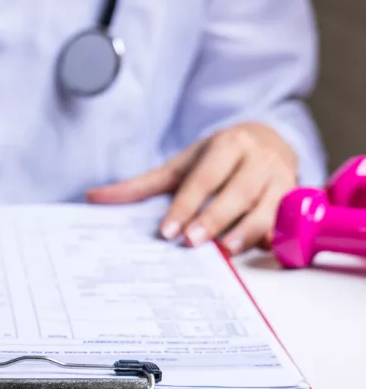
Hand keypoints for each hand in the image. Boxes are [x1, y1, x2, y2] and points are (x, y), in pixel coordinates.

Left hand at [86, 122, 297, 253]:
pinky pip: (287, 220)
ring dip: (246, 231)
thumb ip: (141, 185)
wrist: (267, 138)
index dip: (186, 205)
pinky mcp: (296, 197)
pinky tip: (261, 250)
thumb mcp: (180, 165)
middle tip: (192, 242)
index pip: (203, 178)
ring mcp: (281, 178)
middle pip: (236, 192)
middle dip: (214, 218)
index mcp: (227, 145)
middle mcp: (258, 159)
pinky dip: (275, 235)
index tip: (168, 231)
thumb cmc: (216, 158)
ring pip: (266, 208)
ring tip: (225, 251)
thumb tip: (92, 198)